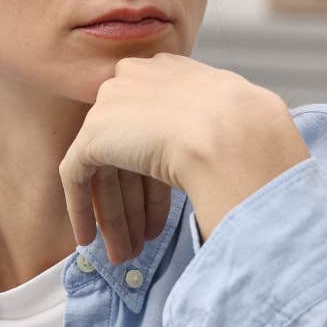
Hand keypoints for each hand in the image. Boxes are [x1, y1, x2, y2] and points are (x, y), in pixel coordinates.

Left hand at [59, 54, 310, 263]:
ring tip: (123, 254)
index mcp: (171, 72)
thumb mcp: (232, 121)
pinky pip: (76, 175)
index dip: (156, 179)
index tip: (163, 213)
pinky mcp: (92, 134)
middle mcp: (136, 80)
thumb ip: (208, 131)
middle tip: (140, 241)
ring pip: (107, 169)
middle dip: (135, 203)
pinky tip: (89, 240)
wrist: (233, 135)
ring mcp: (111, 104)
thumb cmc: (249, 134)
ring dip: (116, 217)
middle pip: (129, 151)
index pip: (156, 129)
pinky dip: (81, 209)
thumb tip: (208, 159)